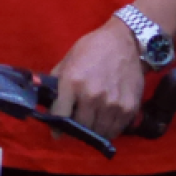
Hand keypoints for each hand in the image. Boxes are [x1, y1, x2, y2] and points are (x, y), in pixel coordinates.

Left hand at [49, 18, 145, 141]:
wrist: (124, 43)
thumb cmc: (91, 49)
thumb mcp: (67, 61)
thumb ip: (56, 82)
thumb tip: (45, 102)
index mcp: (72, 83)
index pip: (61, 115)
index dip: (57, 126)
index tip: (56, 132)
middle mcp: (92, 96)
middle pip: (81, 127)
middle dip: (75, 130)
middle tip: (75, 128)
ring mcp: (112, 104)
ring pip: (99, 132)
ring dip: (92, 132)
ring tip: (89, 126)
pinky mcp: (129, 108)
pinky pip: (116, 129)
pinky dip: (108, 130)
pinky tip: (104, 122)